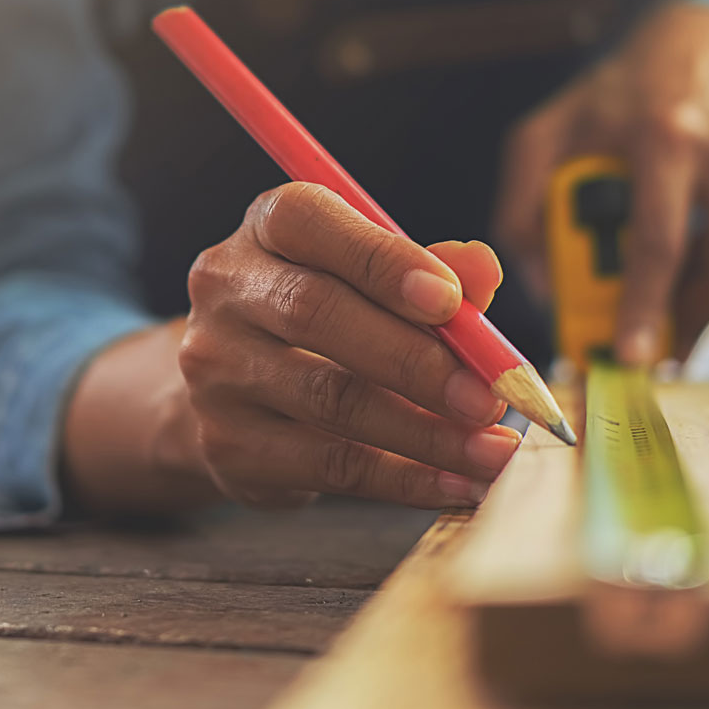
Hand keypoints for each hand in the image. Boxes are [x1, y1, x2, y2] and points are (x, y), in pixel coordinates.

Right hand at [64, 183, 518, 515]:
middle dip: (414, 360)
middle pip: (316, 313)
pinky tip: (458, 485)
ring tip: (492, 450)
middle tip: (488, 397)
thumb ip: (434, 268)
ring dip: (425, 433)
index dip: (382, 260)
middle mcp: (227, 289)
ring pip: (329, 400)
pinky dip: (405, 480)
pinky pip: (328, 466)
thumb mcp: (375, 274)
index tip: (451, 301)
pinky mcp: (226, 443)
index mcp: (267, 227)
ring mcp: (215, 370)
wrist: (239, 385)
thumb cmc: (332, 309)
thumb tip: (484, 270)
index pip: (308, 223)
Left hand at [495, 2, 708, 361]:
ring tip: (665, 301)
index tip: (630, 356)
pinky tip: (692, 245)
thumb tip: (543, 289)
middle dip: (691, 323)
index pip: (658, 242)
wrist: (703, 39)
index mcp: (662, 137)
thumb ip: (522, 206)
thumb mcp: (546, 133)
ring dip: (705, 298)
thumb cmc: (614, 95)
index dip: (644, 307)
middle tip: (656, 353)